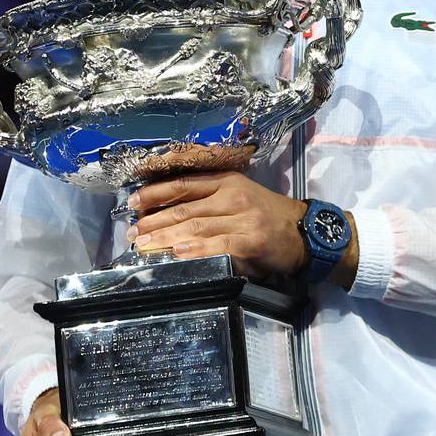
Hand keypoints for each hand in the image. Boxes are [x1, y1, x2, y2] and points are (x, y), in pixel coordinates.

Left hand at [126, 173, 308, 276]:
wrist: (303, 231)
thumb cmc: (267, 215)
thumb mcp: (239, 197)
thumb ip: (209, 202)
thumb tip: (168, 215)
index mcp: (226, 182)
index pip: (183, 185)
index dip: (155, 193)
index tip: (132, 202)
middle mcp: (232, 196)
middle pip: (184, 208)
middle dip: (153, 221)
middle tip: (132, 233)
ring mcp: (242, 218)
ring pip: (195, 227)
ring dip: (165, 237)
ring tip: (144, 246)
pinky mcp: (250, 240)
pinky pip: (217, 245)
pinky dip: (195, 249)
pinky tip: (177, 253)